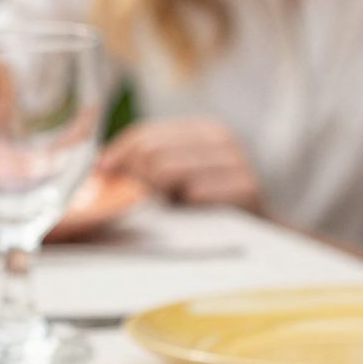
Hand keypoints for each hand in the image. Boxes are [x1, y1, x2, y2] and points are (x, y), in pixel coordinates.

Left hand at [98, 117, 261, 209]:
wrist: (261, 232)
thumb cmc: (210, 208)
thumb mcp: (179, 179)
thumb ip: (146, 165)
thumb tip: (101, 164)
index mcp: (202, 130)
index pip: (146, 134)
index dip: (118, 153)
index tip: (102, 171)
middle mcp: (221, 139)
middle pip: (152, 152)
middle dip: (137, 177)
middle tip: (143, 198)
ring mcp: (236, 162)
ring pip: (167, 170)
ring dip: (161, 194)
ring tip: (171, 206)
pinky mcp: (247, 187)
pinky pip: (196, 192)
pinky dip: (187, 206)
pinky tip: (193, 213)